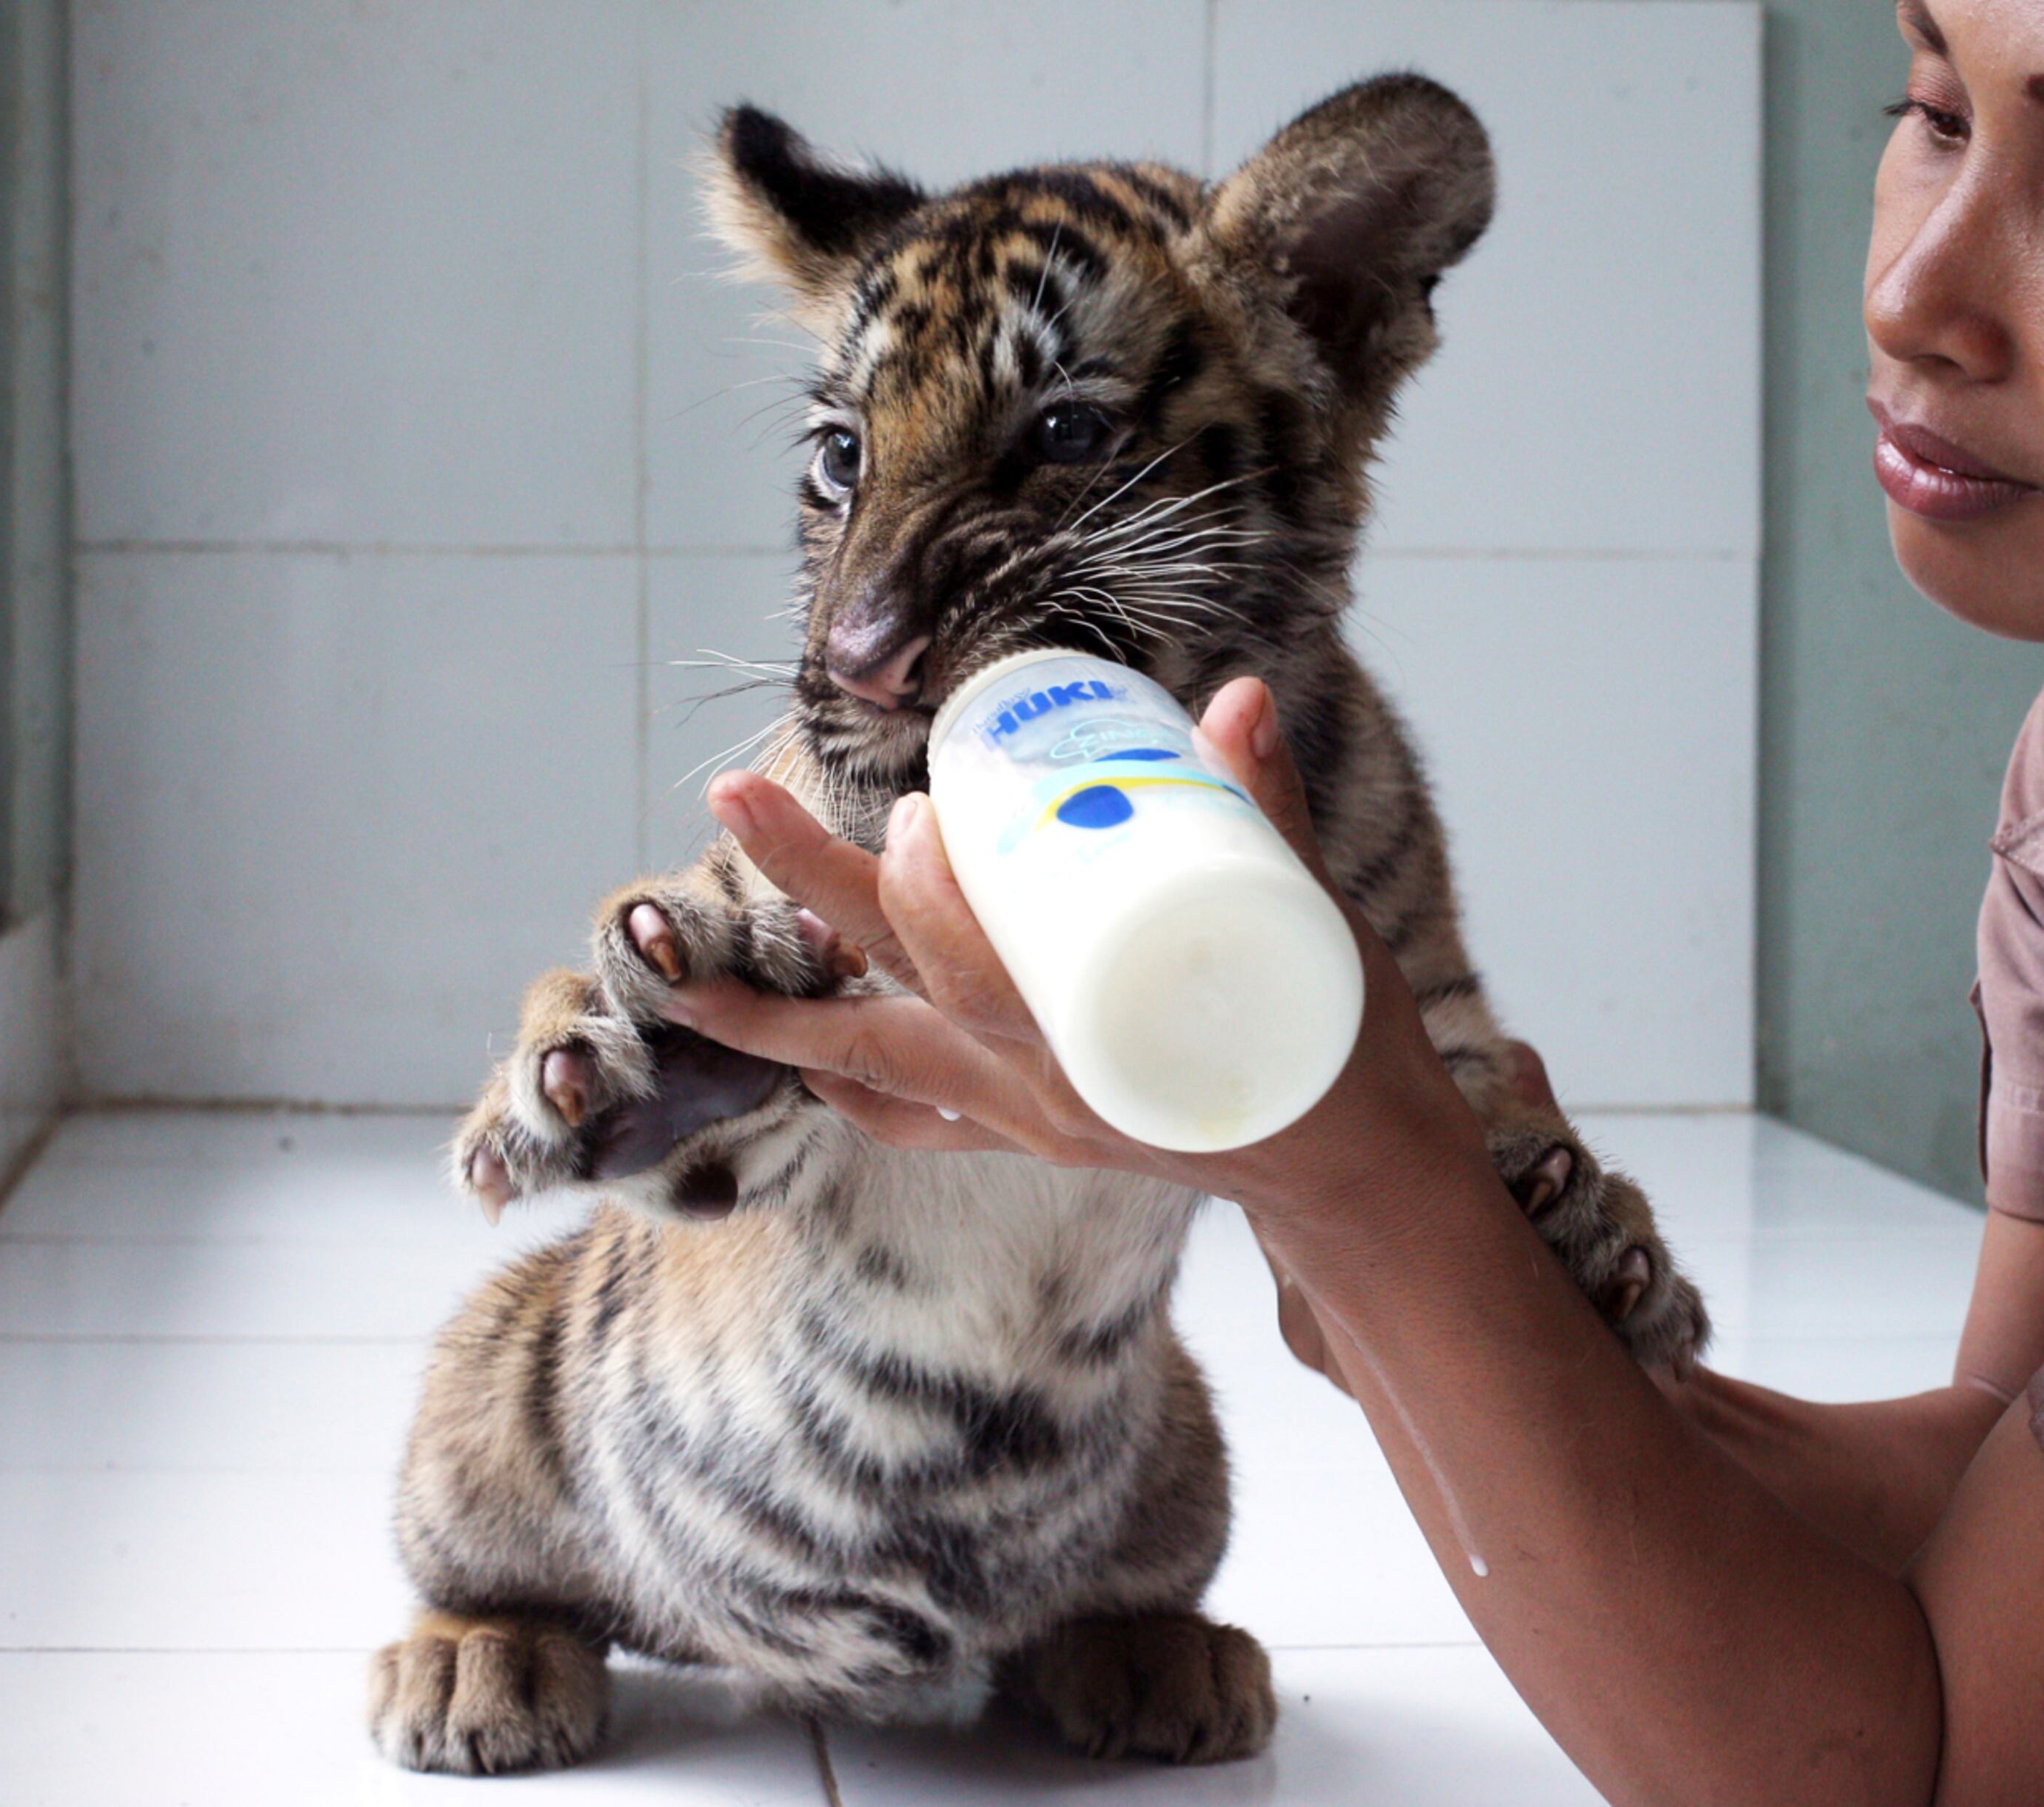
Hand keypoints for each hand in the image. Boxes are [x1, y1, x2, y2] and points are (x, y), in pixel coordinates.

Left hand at [657, 677, 1493, 1220]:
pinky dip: (847, 1081)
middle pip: (884, 998)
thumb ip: (1262, 819)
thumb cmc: (1344, 1055)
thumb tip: (1238, 699)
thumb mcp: (1319, 933)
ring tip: (684, 963)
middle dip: (802, 891)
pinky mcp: (1028, 1133)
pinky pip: (911, 1119)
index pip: (974, 979)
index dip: (925, 892)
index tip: (919, 804)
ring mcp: (1024, 1122)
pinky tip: (801, 1047)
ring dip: (771, 1015)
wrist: (1359, 1176)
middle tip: (733, 794)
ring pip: (870, 1065)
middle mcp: (1039, 1097)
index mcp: (1099, 1056)